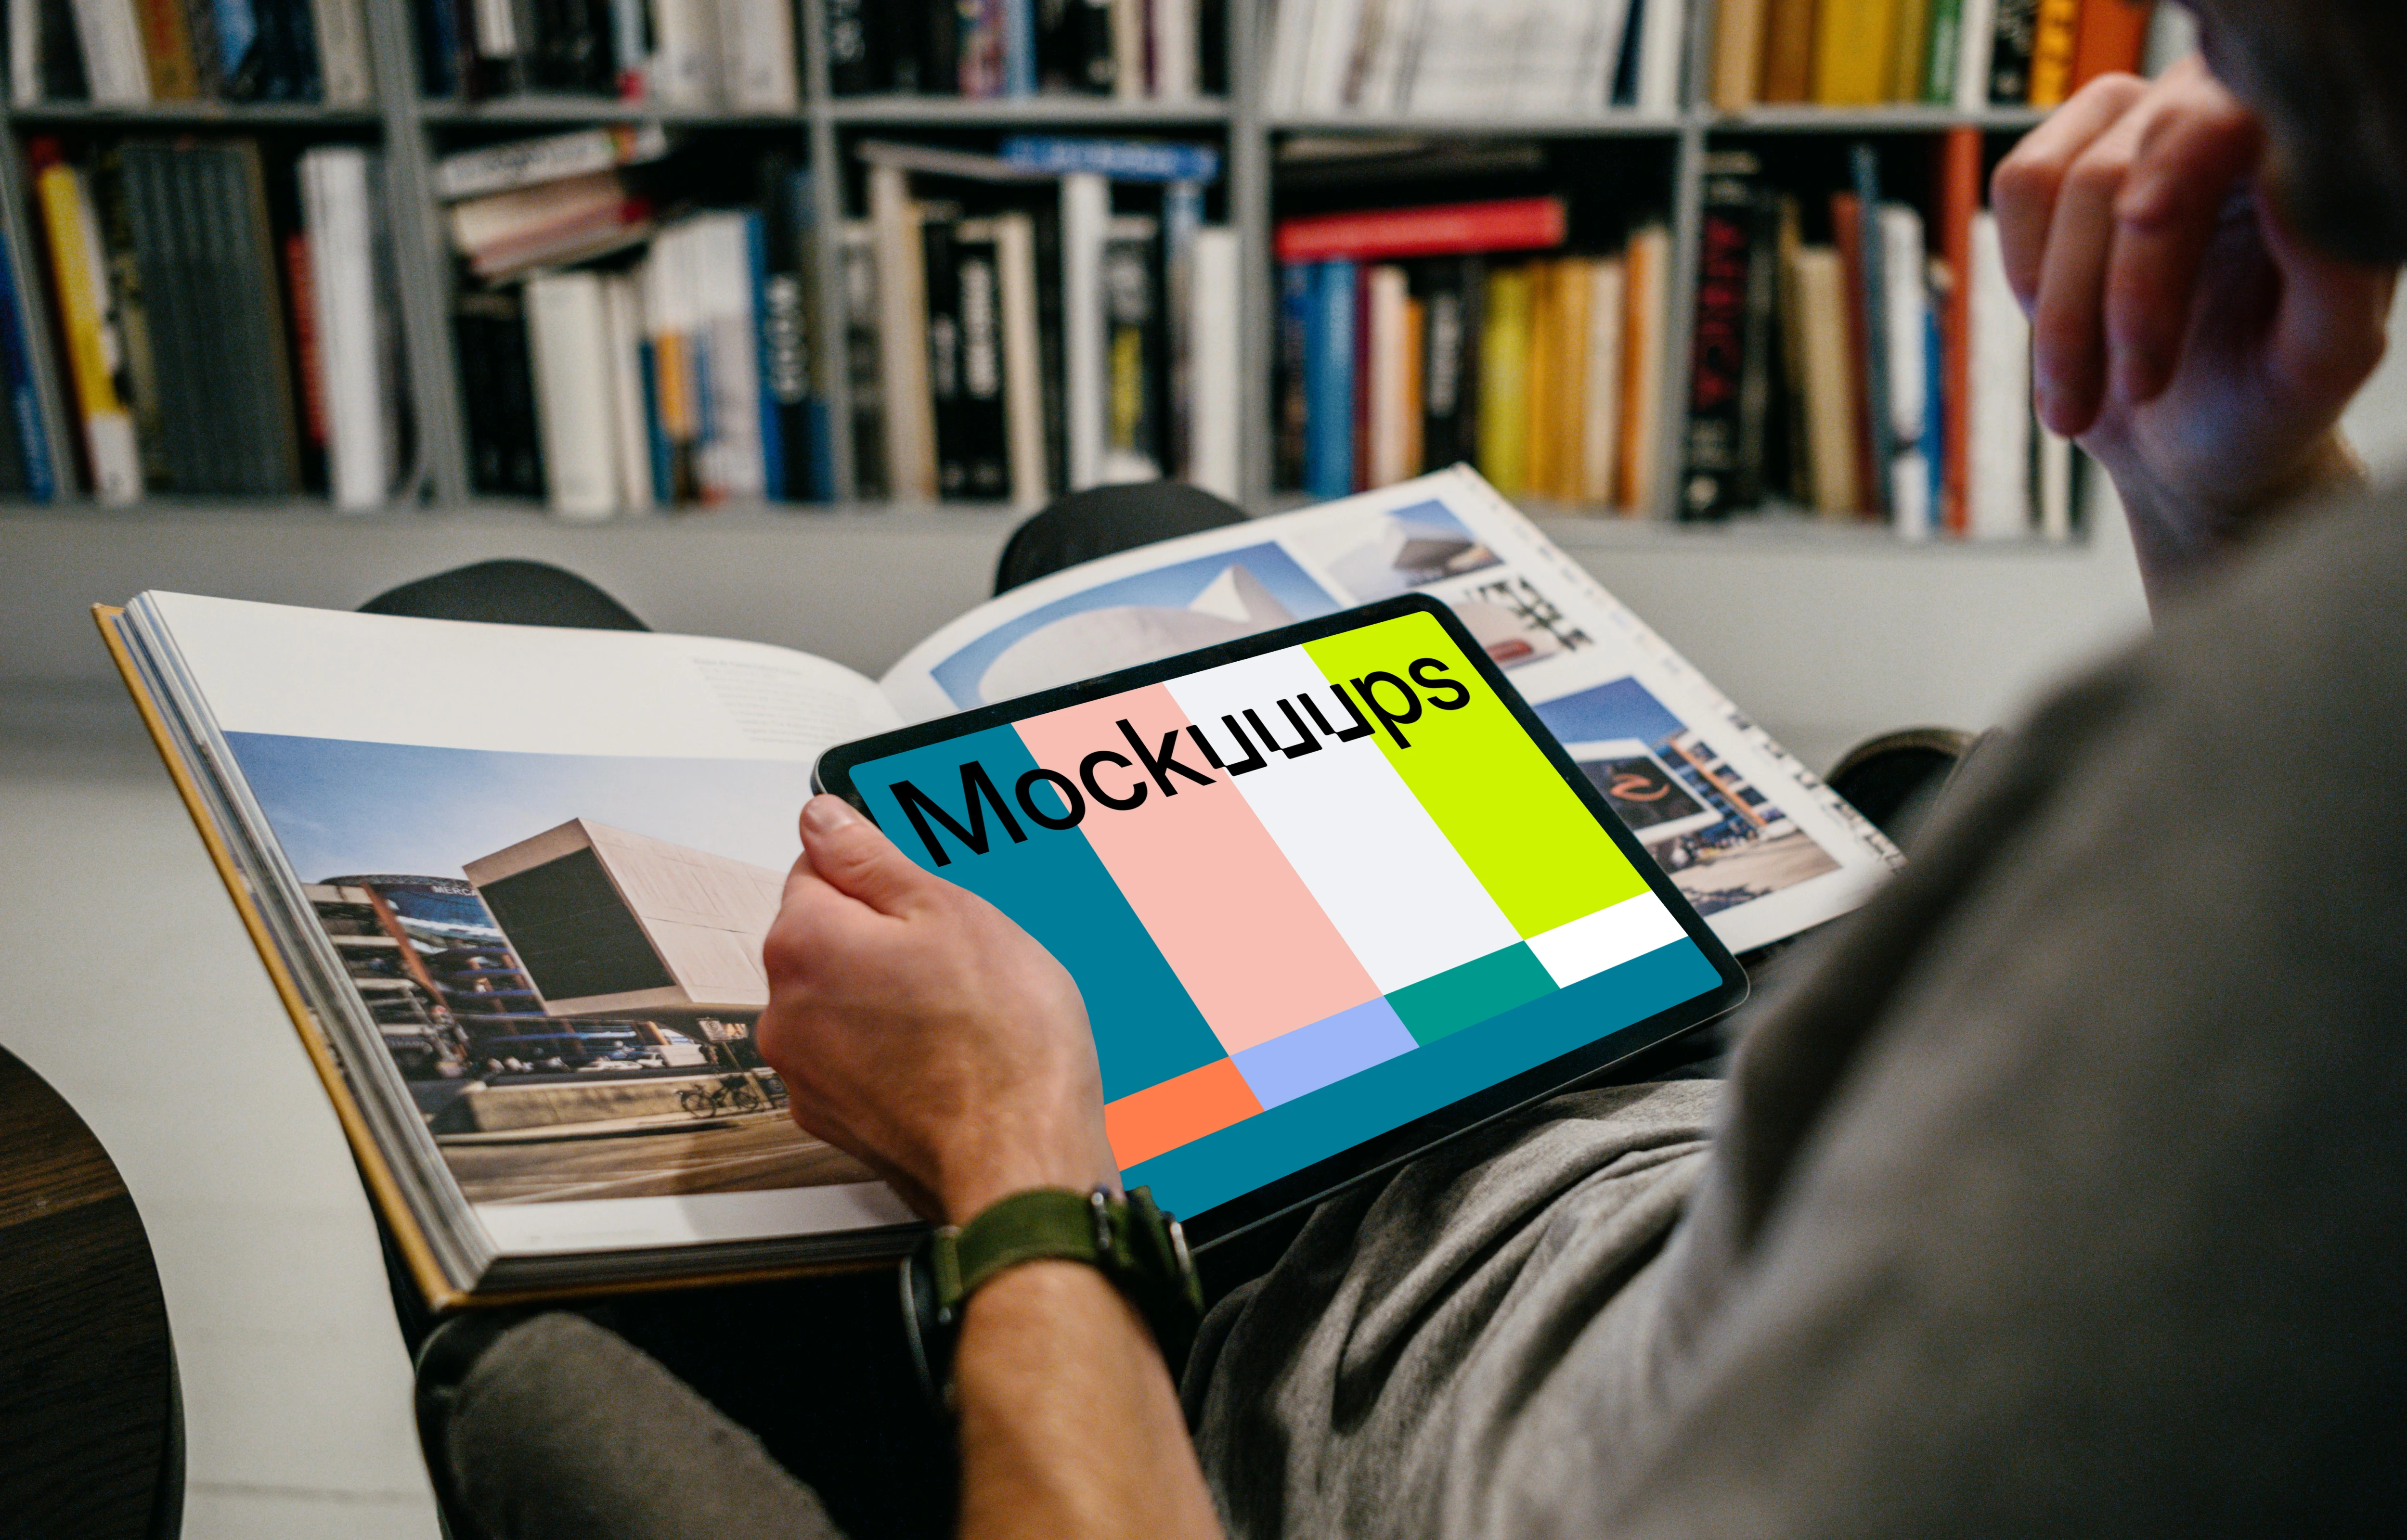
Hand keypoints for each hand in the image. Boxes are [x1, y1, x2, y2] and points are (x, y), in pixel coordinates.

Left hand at [755, 794, 1117, 1223]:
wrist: (1022, 1159)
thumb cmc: (1001, 1043)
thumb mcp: (950, 912)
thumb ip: (871, 859)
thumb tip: (822, 820)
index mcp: (804, 943)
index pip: (816, 869)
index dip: (878, 876)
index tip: (922, 898)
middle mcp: (784, 1011)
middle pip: (825, 940)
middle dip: (882, 939)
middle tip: (957, 958)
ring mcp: (806, 1074)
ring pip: (841, 1003)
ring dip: (887, 997)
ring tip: (960, 1013)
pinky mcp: (835, 1120)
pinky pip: (855, 1060)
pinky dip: (891, 1052)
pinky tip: (949, 1057)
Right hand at [1992, 56, 2394, 597]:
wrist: (2189, 441)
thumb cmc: (2269, 399)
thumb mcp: (2325, 357)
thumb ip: (2333, 270)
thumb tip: (2285, 175)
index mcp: (2302, 148)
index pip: (2227, 117)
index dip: (2176, 161)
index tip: (2142, 222)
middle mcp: (2223, 113)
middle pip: (2121, 167)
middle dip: (2104, 293)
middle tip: (2134, 392)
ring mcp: (2139, 123)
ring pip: (2054, 183)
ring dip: (2059, 310)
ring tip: (2083, 398)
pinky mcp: (2071, 151)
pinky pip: (2016, 187)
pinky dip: (2026, 276)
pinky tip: (2067, 333)